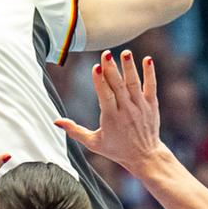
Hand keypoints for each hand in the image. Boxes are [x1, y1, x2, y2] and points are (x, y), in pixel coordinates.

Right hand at [56, 50, 164, 173]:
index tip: (96, 67)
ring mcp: (140, 107)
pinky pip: (150, 86)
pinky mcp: (151, 105)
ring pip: (134, 84)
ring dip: (129, 67)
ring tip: (125, 52)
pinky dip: (149, 73)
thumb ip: (75, 131)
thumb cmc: (116, 149)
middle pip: (118, 87)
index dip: (100, 81)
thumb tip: (56, 121)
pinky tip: (147, 59)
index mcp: (111, 119)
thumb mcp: (93, 143)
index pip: (105, 96)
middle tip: (106, 54)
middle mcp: (126, 111)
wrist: (144, 156)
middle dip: (112, 70)